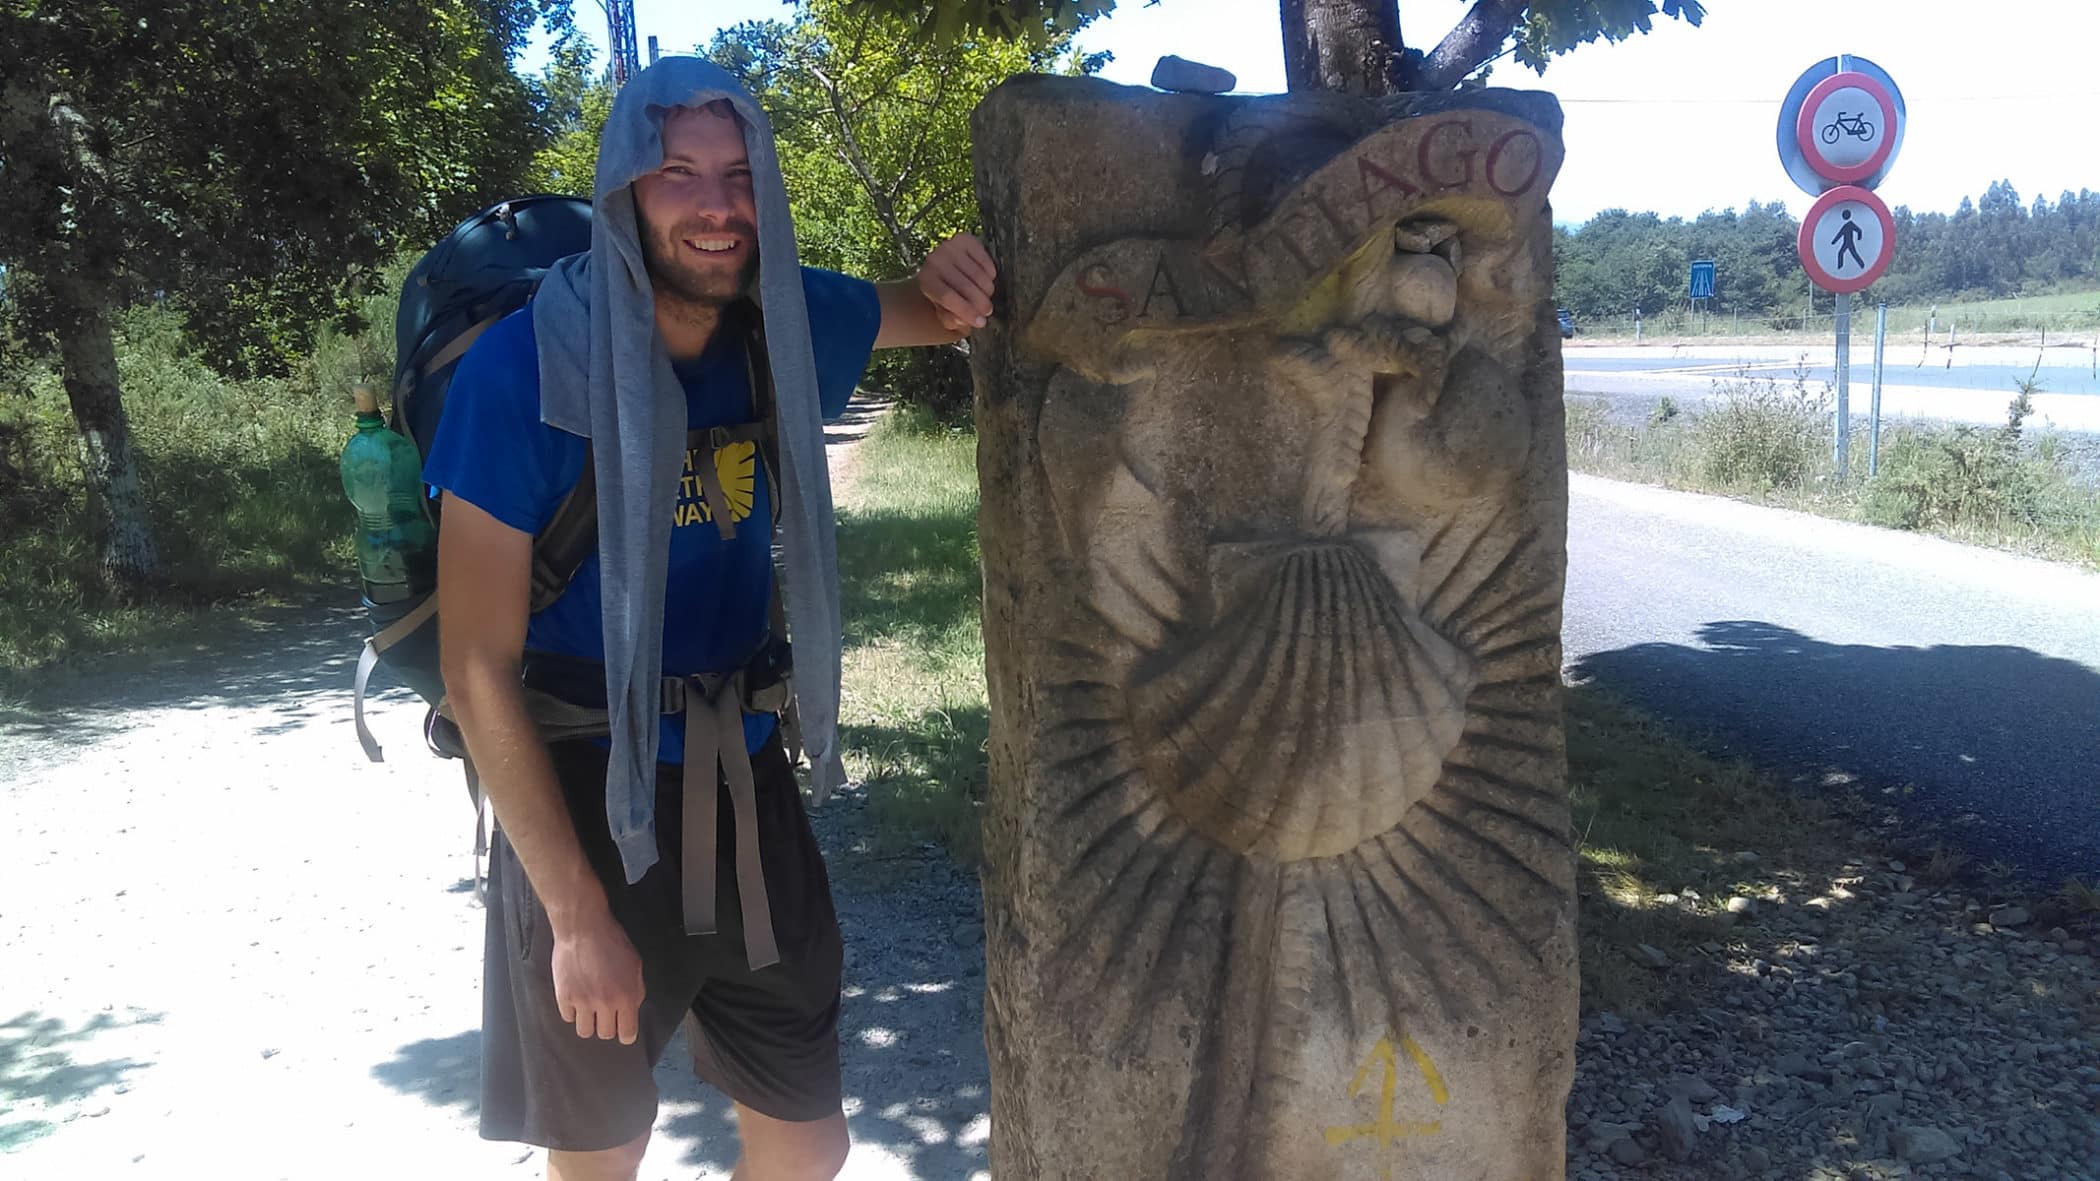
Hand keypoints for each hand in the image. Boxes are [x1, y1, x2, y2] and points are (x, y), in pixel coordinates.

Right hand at [549, 908, 645, 1043]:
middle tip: (605, 1011)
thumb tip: (632, 1009)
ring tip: (589, 1007)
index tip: (622, 1028)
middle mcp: (605, 1003)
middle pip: (605, 1035)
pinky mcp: (563, 997)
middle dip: (607, 1025)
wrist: (583, 928)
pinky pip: (568, 1018)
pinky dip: (572, 1010)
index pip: (627, 1034)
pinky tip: (576, 996)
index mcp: (626, 996)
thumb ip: (635, 991)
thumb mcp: (635, 964)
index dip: (625, 1032)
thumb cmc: (612, 942)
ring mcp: (582, 1001)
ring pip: (584, 1031)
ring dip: (588, 1021)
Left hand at [917, 234, 996, 334]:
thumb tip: (966, 318)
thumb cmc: (945, 294)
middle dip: (981, 303)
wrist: (943, 266)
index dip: (967, 312)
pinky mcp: (965, 239)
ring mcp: (949, 247)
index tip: (981, 323)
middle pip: (966, 287)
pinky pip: (986, 262)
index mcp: (926, 281)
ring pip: (979, 275)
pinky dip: (991, 275)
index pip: (948, 298)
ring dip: (988, 290)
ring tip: (986, 296)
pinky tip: (986, 279)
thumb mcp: (943, 310)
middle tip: (988, 311)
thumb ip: (952, 319)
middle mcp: (934, 260)